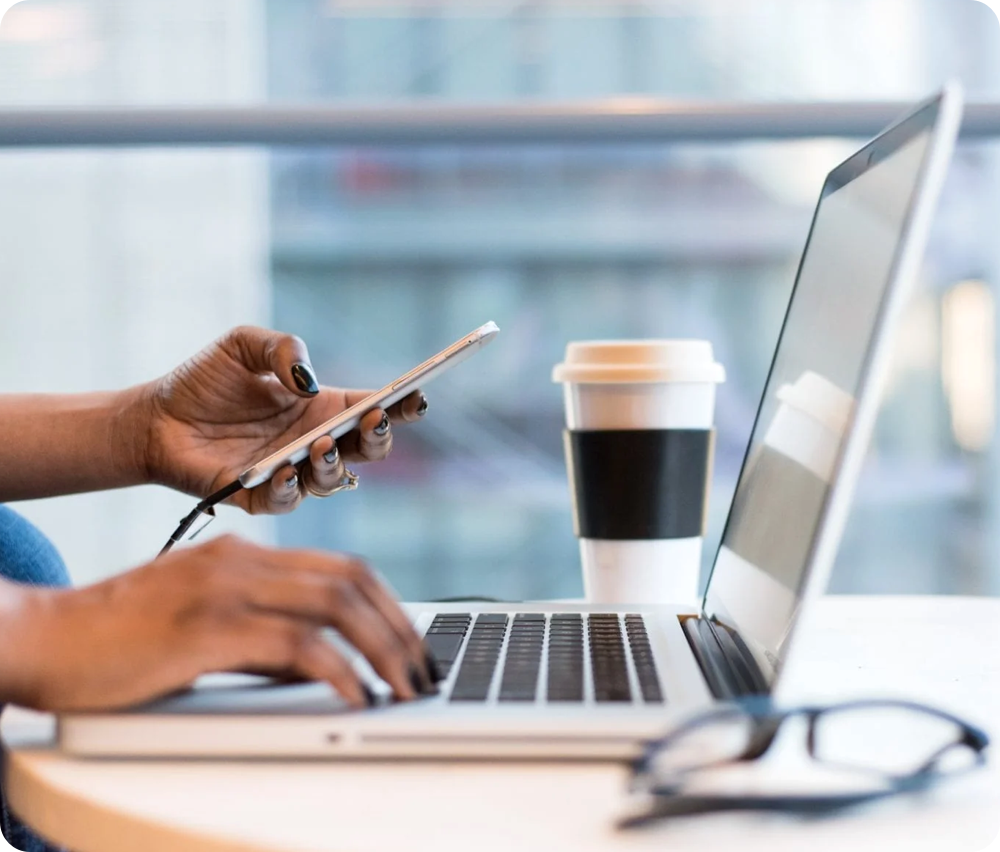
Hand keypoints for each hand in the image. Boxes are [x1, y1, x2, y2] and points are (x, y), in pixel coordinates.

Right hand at [0, 536, 440, 712]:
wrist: (42, 637)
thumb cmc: (118, 639)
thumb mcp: (204, 626)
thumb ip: (263, 637)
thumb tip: (323, 666)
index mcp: (245, 554)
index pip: (342, 567)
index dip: (389, 604)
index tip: (412, 643)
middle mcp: (242, 560)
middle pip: (352, 580)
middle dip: (400, 628)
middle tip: (423, 670)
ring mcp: (225, 588)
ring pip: (335, 604)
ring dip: (383, 649)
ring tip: (405, 688)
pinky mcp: (206, 628)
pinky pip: (296, 644)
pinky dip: (338, 671)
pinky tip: (356, 696)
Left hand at [136, 326, 427, 513]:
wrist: (153, 418)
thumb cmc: (203, 381)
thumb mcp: (243, 344)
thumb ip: (282, 348)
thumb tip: (308, 381)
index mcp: (321, 407)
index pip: (373, 408)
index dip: (400, 405)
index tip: (416, 396)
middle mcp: (313, 442)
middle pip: (367, 450)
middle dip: (379, 438)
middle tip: (374, 420)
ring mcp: (290, 472)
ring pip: (333, 480)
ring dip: (334, 464)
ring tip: (321, 444)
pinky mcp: (258, 497)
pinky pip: (286, 501)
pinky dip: (291, 488)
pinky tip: (284, 469)